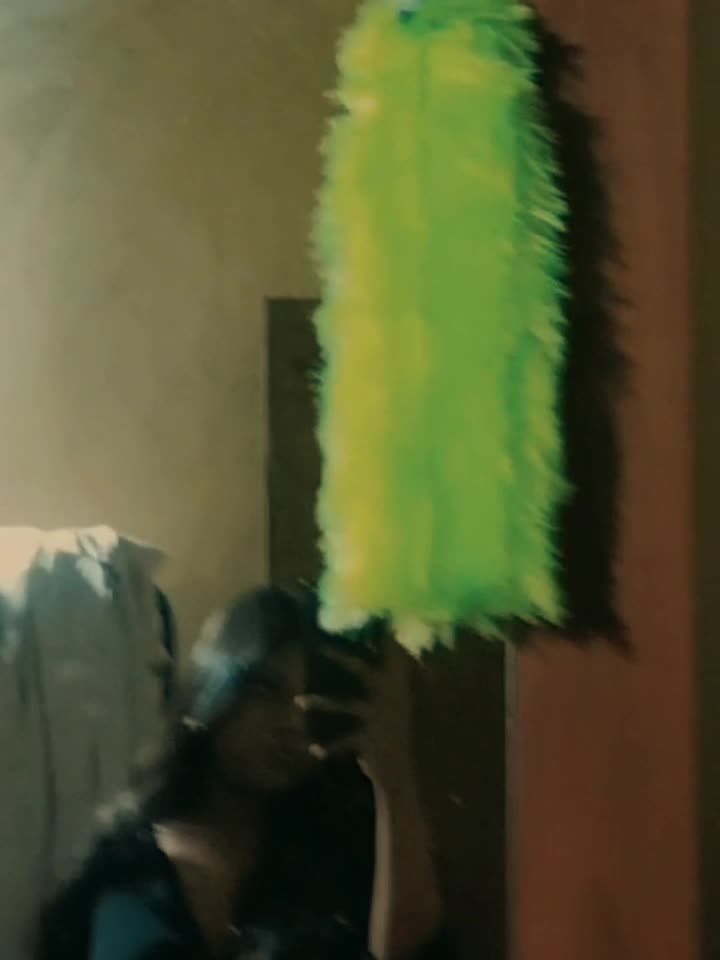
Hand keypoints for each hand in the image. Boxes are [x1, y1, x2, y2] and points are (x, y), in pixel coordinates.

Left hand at [295, 639, 414, 787]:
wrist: (423, 765)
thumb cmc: (423, 730)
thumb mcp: (421, 700)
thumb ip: (417, 680)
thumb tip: (410, 660)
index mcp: (402, 681)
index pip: (391, 649)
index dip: (382, 631)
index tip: (373, 614)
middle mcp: (387, 693)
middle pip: (359, 669)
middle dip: (340, 657)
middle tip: (319, 646)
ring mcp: (375, 716)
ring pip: (343, 705)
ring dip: (320, 703)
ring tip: (297, 700)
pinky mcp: (367, 739)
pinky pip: (344, 742)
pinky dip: (329, 747)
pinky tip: (312, 750)